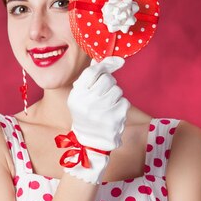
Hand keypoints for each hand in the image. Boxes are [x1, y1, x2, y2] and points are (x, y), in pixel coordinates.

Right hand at [63, 56, 130, 183]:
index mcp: (76, 96)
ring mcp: (101, 112)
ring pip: (117, 90)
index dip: (106, 64)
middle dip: (109, 83)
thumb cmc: (86, 113)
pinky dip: (121, 106)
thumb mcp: (82, 95)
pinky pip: (124, 102)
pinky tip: (113, 113)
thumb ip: (91, 76)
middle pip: (107, 79)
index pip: (92, 72)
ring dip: (115, 95)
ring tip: (107, 104)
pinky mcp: (115, 119)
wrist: (90, 141)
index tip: (117, 62)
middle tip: (105, 92)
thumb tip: (110, 59)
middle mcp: (87, 103)